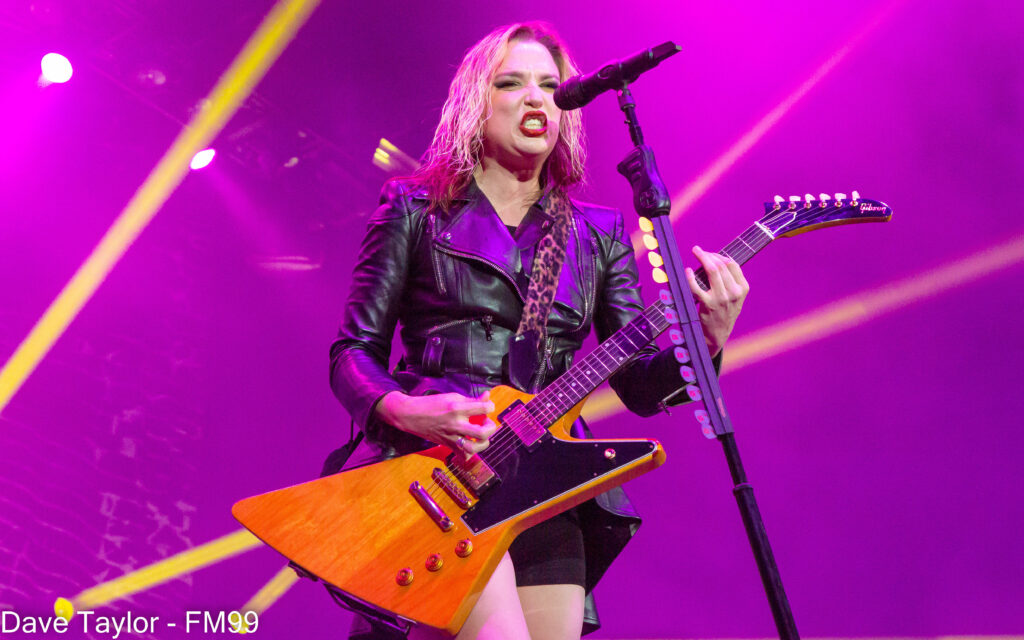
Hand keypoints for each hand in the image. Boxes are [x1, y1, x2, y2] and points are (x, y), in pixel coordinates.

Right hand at [375, 390, 497, 454]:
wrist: (411, 415)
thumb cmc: (432, 404)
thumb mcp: (452, 397)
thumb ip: (472, 400)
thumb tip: (488, 396)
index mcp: (457, 408)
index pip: (484, 408)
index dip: (491, 406)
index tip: (487, 407)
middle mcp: (455, 424)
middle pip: (482, 432)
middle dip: (491, 428)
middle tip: (486, 423)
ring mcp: (451, 437)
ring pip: (473, 448)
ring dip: (482, 443)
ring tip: (481, 436)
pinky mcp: (447, 445)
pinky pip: (462, 455)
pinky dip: (469, 453)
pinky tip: (470, 444)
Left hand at [685, 245, 748, 355]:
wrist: (718, 334)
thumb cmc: (724, 312)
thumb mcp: (735, 297)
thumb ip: (731, 281)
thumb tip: (716, 260)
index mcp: (742, 288)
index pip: (732, 264)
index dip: (719, 255)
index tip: (710, 253)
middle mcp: (734, 292)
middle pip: (721, 265)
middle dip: (708, 254)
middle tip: (697, 250)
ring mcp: (721, 298)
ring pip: (712, 270)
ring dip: (702, 258)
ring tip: (695, 252)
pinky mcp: (708, 305)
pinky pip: (696, 287)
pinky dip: (690, 276)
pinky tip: (687, 271)